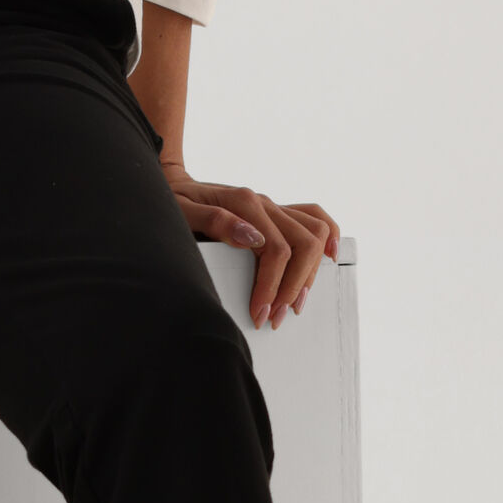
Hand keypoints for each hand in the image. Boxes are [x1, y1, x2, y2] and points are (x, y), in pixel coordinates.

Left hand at [160, 165, 340, 330]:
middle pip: (303, 244)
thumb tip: (252, 237)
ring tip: (293, 304)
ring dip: (311, 273)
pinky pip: (313, 217)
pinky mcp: (276, 213)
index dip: (272, 286)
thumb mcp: (182, 212)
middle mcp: (265, 203)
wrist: (172, 185)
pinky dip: (328, 236)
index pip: (276, 250)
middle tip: (274, 317)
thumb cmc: (175, 202)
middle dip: (293, 286)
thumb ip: (215, 221)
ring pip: (315, 234)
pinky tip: (329, 258)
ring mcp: (273, 207)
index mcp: (245, 204)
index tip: (259, 313)